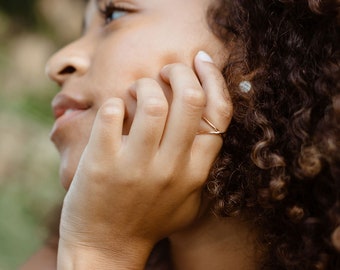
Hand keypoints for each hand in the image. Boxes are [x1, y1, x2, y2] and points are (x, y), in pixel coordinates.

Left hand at [58, 51, 232, 268]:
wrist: (106, 249)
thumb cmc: (148, 220)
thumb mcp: (188, 199)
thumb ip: (201, 164)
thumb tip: (206, 121)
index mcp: (196, 172)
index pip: (219, 114)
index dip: (214, 79)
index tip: (201, 61)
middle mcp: (172, 168)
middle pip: (190, 99)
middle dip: (179, 72)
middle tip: (165, 71)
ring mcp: (136, 167)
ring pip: (152, 102)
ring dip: (143, 85)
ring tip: (135, 92)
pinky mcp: (102, 165)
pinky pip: (113, 113)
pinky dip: (114, 103)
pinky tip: (114, 111)